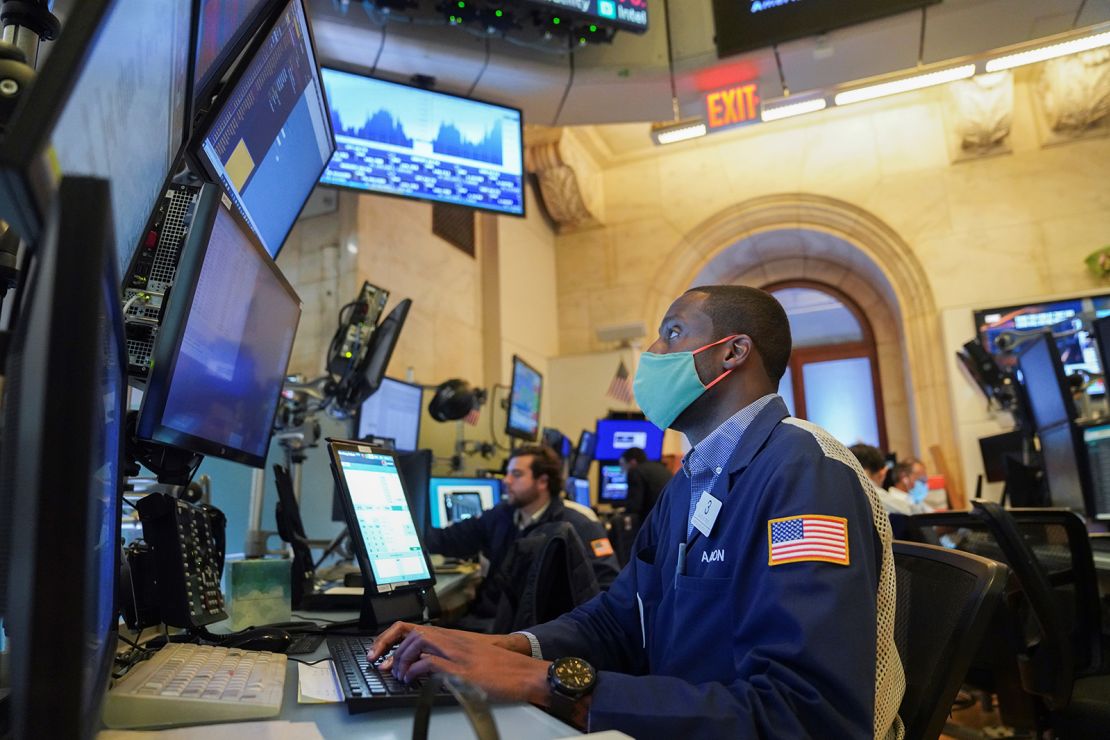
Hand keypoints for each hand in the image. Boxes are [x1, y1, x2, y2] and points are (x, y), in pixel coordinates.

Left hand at [367, 622, 549, 704]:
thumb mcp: (468, 656)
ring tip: (401, 676)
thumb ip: (446, 656)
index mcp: (450, 637)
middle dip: (391, 651)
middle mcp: (450, 640)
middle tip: (386, 668)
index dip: (388, 638)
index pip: (410, 627)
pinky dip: (415, 670)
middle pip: (410, 634)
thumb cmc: (499, 666)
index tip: (377, 653)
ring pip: (417, 643)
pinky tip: (413, 679)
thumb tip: (421, 668)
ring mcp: (455, 653)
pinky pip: (429, 662)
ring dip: (402, 660)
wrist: (523, 671)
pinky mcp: (460, 669)